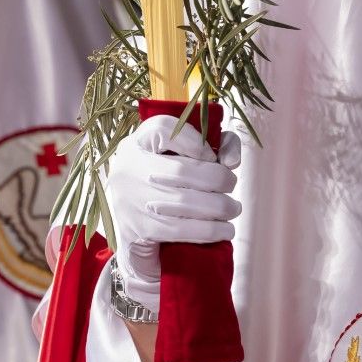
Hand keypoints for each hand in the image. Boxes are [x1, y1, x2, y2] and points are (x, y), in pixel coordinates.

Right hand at [106, 115, 241, 315]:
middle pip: (180, 169)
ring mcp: (130, 200)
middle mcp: (127, 167)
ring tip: (233, 209)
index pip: (162, 128)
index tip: (213, 156)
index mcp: (137, 143)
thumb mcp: (182, 158)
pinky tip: (225, 230)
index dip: (195, 141)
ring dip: (218, 207)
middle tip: (231, 186)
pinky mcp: (140, 229)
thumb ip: (216, 146)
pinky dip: (210, 230)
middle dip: (217, 179)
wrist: (135, 233)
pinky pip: (181, 228)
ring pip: (183, 201)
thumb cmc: (166, 186)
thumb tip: (232, 161)